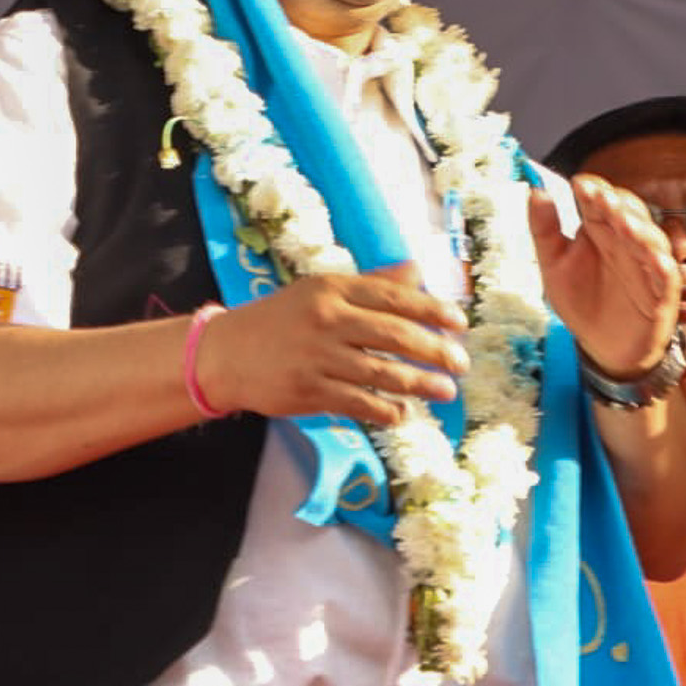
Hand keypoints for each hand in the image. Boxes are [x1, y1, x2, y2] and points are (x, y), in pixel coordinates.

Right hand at [195, 267, 467, 426]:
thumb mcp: (322, 291)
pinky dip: (385, 411)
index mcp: (334, 289)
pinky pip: (357, 403)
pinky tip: (403, 414)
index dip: (433, 310)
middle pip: (394, 335)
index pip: (394, 297)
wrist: (224, 354)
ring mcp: (316, 357)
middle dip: (435, 351)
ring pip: (381, 372)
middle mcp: (327, 319)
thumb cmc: (283, 320)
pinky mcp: (307, 390)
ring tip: (446, 392)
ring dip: (420, 384)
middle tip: (461, 364)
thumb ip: (372, 284)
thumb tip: (418, 271)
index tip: (460, 323)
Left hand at [528, 176, 680, 379]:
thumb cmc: (581, 301)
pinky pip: (667, 277)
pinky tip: (654, 259)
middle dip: (617, 204)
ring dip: (640, 229)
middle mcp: (627, 242)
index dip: (594, 189)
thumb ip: (544, 229)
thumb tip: (535, 190)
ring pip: (651, 239)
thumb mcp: (553, 265)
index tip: (579, 184)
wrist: (602, 347)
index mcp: (601, 230)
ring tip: (624, 224)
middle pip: (630, 213)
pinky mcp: (661, 294)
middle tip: (601, 198)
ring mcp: (647, 266)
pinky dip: (662, 266)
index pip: (602, 200)